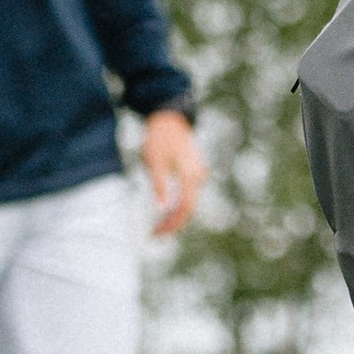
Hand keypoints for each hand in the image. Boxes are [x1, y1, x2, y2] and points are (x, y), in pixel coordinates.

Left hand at [141, 107, 204, 235]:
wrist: (169, 118)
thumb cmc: (159, 138)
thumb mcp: (154, 161)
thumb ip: (159, 184)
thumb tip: (162, 208)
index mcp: (191, 175)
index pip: (184, 208)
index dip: (171, 224)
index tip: (156, 233)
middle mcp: (199, 177)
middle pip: (188, 208)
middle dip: (172, 224)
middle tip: (155, 234)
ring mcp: (198, 174)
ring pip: (189, 202)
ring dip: (175, 216)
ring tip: (158, 226)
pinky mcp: (194, 172)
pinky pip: (188, 195)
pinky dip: (177, 205)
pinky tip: (166, 211)